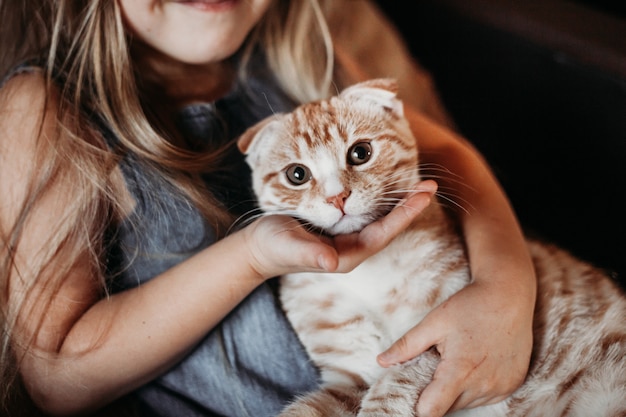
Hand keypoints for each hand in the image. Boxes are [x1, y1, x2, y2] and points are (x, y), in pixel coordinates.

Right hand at [244, 180, 436, 278]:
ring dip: (397, 199)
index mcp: (346, 254)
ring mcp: (346, 235)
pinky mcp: (338, 225)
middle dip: (408, 205)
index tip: (422, 196)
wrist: (258, 248)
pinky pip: (364, 209)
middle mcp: (351, 245)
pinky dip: (378, 195)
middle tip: (430, 184)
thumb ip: (310, 255)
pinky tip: (385, 182)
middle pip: (387, 224)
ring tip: (417, 181)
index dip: (403, 215)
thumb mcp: (289, 247)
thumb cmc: (272, 247)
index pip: (383, 233)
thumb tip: (331, 261)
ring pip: (378, 216)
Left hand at [377, 278, 533, 416]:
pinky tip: (475, 364)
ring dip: (457, 391)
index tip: (411, 397)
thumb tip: (381, 361)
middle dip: (436, 394)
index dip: (418, 408)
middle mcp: (483, 384)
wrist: (509, 295)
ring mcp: (501, 387)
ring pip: (467, 404)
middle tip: (435, 367)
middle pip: (449, 408)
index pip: (432, 410)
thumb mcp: (434, 322)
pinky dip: (476, 388)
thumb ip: (407, 346)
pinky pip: (486, 397)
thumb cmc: (471, 305)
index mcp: (460, 370)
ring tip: (457, 361)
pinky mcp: (513, 384)